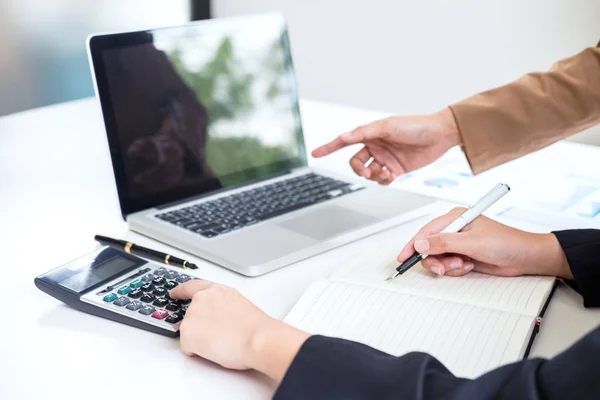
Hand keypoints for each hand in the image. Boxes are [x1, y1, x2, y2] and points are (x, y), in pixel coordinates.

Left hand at [170, 281, 309, 380]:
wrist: (256, 339)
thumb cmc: (254, 327)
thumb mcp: (238, 304)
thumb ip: (222, 306)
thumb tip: (218, 318)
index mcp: (216, 290)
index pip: (192, 287)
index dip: (181, 291)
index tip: (174, 293)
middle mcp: (201, 299)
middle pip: (191, 315)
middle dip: (200, 327)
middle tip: (217, 336)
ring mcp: (191, 316)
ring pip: (190, 332)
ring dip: (201, 339)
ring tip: (222, 342)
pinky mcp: (187, 334)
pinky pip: (189, 347)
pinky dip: (198, 352)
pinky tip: (215, 349)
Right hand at [311, 108, 459, 184]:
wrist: (440, 135)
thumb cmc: (415, 126)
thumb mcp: (387, 126)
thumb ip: (363, 133)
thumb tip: (343, 137)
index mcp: (370, 134)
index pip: (345, 142)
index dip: (329, 148)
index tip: (315, 153)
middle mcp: (376, 146)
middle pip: (355, 163)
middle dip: (358, 170)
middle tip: (367, 170)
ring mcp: (385, 158)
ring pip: (368, 174)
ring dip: (373, 176)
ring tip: (385, 172)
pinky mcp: (396, 169)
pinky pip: (382, 180)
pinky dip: (384, 180)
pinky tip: (391, 175)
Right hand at [396, 208, 571, 278]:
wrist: (525, 258)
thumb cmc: (505, 242)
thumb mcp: (471, 242)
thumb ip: (443, 243)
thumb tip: (421, 244)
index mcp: (454, 218)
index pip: (426, 231)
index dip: (413, 245)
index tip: (404, 257)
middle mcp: (454, 230)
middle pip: (429, 247)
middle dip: (436, 259)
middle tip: (444, 268)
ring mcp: (459, 244)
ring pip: (438, 259)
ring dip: (448, 266)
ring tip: (464, 265)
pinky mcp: (464, 256)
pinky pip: (449, 266)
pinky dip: (456, 270)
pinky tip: (470, 266)